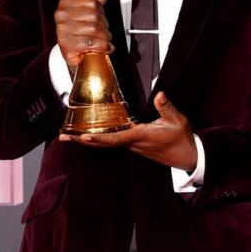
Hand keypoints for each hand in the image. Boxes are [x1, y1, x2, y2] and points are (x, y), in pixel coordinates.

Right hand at [54, 0, 113, 69]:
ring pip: (94, 29)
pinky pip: (90, 42)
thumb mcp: (88, 14)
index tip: (100, 19)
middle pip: (94, 16)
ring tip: (104, 40)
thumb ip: (95, 0)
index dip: (101, 12)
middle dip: (104, 26)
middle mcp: (61, 16)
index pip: (92, 2)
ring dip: (105, 37)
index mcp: (65, 4)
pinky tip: (104, 48)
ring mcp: (62, 30)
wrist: (73, 54)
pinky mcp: (66, 44)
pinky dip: (102, 46)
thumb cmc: (80, 33)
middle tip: (104, 32)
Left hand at [59, 92, 198, 170]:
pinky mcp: (135, 145)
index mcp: (140, 136)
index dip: (98, 137)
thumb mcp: (178, 121)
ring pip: (106, 143)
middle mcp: (133, 143)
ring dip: (88, 139)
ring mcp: (133, 146)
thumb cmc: (182, 140)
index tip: (81, 136)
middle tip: (63, 136)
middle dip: (82, 140)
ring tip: (70, 135)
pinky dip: (99, 138)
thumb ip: (166, 107)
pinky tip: (91, 134)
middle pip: (103, 142)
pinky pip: (113, 141)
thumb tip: (158, 94)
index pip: (115, 138)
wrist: (187, 157)